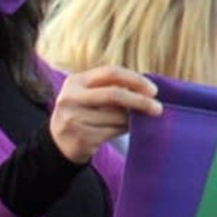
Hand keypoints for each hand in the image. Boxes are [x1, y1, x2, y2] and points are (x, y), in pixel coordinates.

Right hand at [48, 66, 162, 163]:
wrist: (58, 143)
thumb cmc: (82, 113)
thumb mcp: (88, 94)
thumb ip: (111, 88)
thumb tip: (147, 92)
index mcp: (75, 81)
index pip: (110, 73)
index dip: (134, 80)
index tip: (153, 90)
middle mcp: (71, 98)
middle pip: (114, 94)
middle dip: (140, 101)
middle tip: (158, 108)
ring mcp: (74, 119)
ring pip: (117, 117)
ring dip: (132, 119)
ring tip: (134, 120)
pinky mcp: (81, 137)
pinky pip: (113, 132)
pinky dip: (123, 130)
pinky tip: (122, 129)